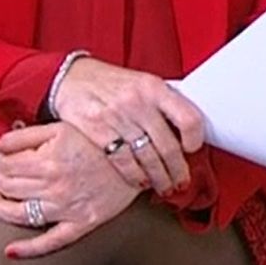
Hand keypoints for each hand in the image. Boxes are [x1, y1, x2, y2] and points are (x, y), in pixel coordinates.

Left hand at [0, 123, 139, 257]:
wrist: (134, 159)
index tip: (5, 157)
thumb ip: (20, 136)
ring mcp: (67, 208)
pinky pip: (50, 242)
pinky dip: (28, 249)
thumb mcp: (57, 128)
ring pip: (19, 214)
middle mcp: (55, 186)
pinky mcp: (81, 224)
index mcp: (48, 160)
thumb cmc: (95, 140)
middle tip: (6, 173)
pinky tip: (11, 251)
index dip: (0, 160)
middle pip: (8, 187)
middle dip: (1, 179)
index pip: (4, 165)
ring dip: (1, 207)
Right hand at [49, 56, 207, 193]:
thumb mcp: (141, 82)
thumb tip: (187, 132)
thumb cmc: (110, 83)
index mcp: (154, 87)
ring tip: (163, 187)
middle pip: (168, 146)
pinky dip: (135, 176)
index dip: (195, 139)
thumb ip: (163, 103)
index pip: (188, 118)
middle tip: (180, 182)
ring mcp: (117, 117)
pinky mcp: (97, 130)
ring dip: (159, 179)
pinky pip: (124, 162)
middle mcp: (138, 101)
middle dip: (178, 171)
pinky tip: (140, 181)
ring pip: (148, 158)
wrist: (70, 77)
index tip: (192, 149)